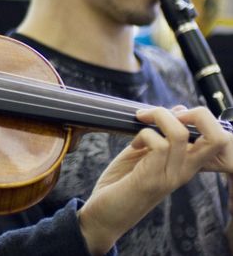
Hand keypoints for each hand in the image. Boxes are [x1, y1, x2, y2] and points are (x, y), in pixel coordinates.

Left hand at [76, 106, 228, 255]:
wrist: (105, 215)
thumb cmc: (122, 182)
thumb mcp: (144, 152)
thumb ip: (160, 134)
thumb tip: (178, 110)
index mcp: (187, 163)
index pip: (220, 141)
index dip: (203, 118)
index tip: (175, 113)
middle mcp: (185, 171)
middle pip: (218, 138)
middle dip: (199, 114)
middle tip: (167, 113)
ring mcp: (171, 176)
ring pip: (180, 134)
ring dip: (158, 117)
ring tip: (141, 121)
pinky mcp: (151, 180)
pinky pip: (158, 145)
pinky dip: (143, 134)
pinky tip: (133, 144)